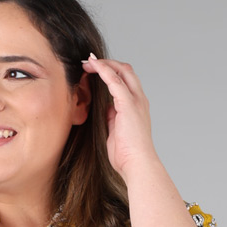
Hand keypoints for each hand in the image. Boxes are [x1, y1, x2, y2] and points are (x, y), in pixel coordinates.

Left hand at [81, 54, 157, 180]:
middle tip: (89, 62)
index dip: (110, 73)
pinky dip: (103, 70)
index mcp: (136, 107)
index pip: (125, 81)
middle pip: (125, 71)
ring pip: (121, 71)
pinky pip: (115, 80)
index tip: (93, 71)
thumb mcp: (116, 132)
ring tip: (88, 61)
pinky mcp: (128, 104)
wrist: (137, 164)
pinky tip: (93, 65)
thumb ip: (112, 118)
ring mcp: (135, 101)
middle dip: (107, 63)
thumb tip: (105, 110)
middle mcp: (139, 100)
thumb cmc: (127, 155)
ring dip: (103, 64)